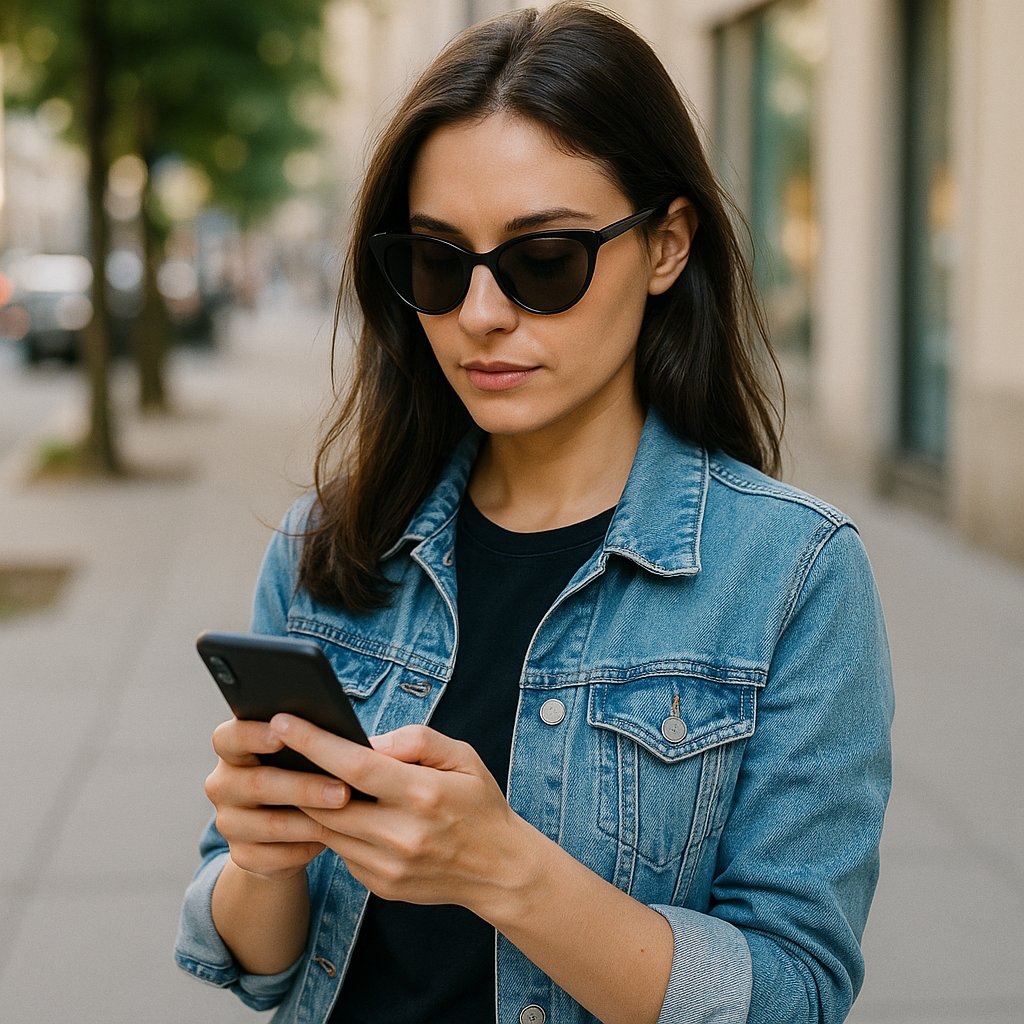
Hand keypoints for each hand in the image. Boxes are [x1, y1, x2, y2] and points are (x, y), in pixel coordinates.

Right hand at [205, 718, 352, 880]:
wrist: (287, 827)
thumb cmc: (303, 770)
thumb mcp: (302, 752)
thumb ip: (309, 739)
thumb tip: (342, 738)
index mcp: (232, 748)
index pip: (229, 738)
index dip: (253, 735)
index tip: (282, 735)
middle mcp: (222, 784)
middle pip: (257, 784)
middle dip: (304, 787)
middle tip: (343, 791)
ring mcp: (228, 823)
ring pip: (270, 823)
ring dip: (312, 820)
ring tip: (346, 815)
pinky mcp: (242, 856)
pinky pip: (276, 856)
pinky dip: (307, 847)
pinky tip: (333, 839)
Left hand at [270, 716, 527, 915]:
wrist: (499, 870)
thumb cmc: (478, 804)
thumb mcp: (462, 756)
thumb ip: (415, 741)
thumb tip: (366, 740)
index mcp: (422, 794)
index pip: (354, 765)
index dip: (314, 743)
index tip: (282, 722)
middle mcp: (401, 834)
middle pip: (326, 802)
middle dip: (296, 775)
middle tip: (278, 750)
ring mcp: (388, 866)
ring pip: (327, 830)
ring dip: (309, 803)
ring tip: (299, 777)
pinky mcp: (381, 886)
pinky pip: (342, 852)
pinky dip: (335, 829)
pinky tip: (340, 811)